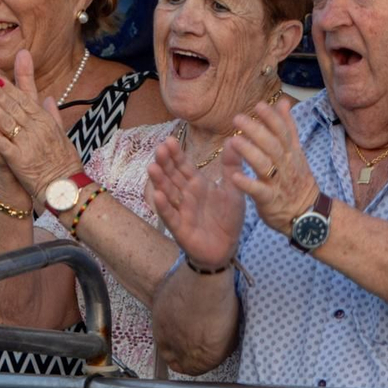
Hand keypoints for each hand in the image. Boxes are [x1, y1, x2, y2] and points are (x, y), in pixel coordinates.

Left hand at [0, 49, 81, 198]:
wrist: (67, 188)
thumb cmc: (63, 161)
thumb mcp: (60, 133)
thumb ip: (52, 113)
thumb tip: (47, 97)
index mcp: (44, 119)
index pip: (20, 96)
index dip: (3, 82)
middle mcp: (36, 127)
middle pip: (9, 103)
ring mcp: (28, 143)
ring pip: (4, 120)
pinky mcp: (20, 161)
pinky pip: (4, 146)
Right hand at [147, 136, 244, 269]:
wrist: (227, 247)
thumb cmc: (228, 218)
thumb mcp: (234, 190)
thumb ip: (232, 166)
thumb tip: (233, 139)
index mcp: (197, 184)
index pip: (184, 166)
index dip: (176, 155)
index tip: (169, 140)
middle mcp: (186, 195)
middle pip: (172, 176)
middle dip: (165, 163)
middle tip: (159, 149)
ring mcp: (181, 211)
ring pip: (168, 193)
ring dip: (160, 181)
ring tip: (152, 167)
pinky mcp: (180, 228)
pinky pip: (171, 216)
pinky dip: (164, 207)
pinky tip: (158, 196)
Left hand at [224, 98, 319, 236]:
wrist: (307, 213)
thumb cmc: (296, 180)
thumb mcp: (296, 152)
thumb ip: (288, 128)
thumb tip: (283, 102)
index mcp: (291, 153)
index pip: (283, 131)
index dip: (271, 118)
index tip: (258, 105)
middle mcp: (285, 165)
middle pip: (272, 145)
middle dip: (256, 130)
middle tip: (238, 119)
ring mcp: (278, 183)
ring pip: (265, 165)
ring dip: (250, 152)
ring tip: (234, 141)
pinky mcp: (270, 200)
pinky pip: (258, 191)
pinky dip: (247, 184)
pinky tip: (234, 176)